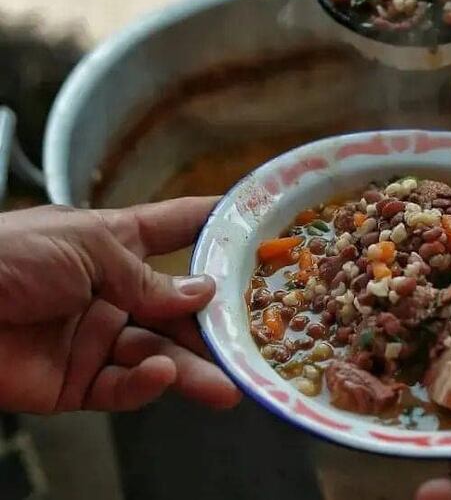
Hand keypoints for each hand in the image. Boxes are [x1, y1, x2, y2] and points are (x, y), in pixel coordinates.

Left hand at [0, 198, 240, 412]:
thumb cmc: (9, 255)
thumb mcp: (86, 246)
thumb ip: (146, 277)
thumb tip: (203, 292)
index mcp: (117, 243)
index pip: (179, 229)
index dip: (218, 227)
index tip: (262, 227)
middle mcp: (117, 290)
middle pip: (179, 305)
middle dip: (216, 318)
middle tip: (257, 331)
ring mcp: (100, 337)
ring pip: (161, 354)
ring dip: (195, 368)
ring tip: (230, 382)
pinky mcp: (78, 383)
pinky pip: (123, 386)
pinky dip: (145, 385)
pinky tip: (163, 376)